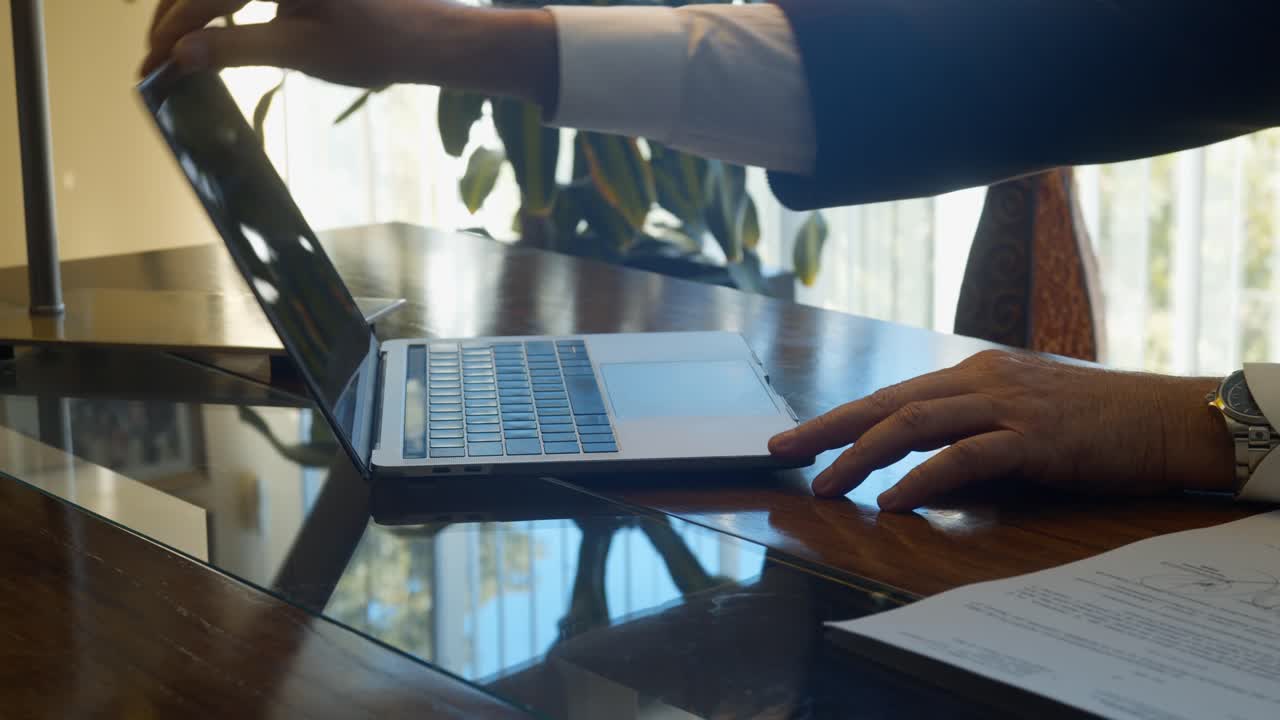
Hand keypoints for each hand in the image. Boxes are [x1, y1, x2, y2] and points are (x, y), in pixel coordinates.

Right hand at [139, 0, 556, 103]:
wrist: (427, 37)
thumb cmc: (375, 44)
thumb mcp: (300, 50)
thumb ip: (236, 48)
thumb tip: (180, 55)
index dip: (171, 32)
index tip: (150, 66)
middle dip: (174, 15)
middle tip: (155, 58)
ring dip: (194, 9)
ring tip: (176, 47)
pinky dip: (223, 6)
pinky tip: (210, 29)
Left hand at [768, 349, 1234, 511]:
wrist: (1162, 418)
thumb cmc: (1089, 424)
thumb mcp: (1015, 419)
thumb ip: (964, 435)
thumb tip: (911, 468)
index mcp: (971, 374)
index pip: (890, 396)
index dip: (839, 417)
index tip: (797, 439)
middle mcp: (978, 380)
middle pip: (886, 403)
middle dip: (828, 429)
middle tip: (782, 454)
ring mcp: (1004, 404)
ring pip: (913, 424)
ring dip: (860, 455)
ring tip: (825, 485)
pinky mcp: (1031, 436)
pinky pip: (963, 456)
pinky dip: (922, 479)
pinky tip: (892, 499)